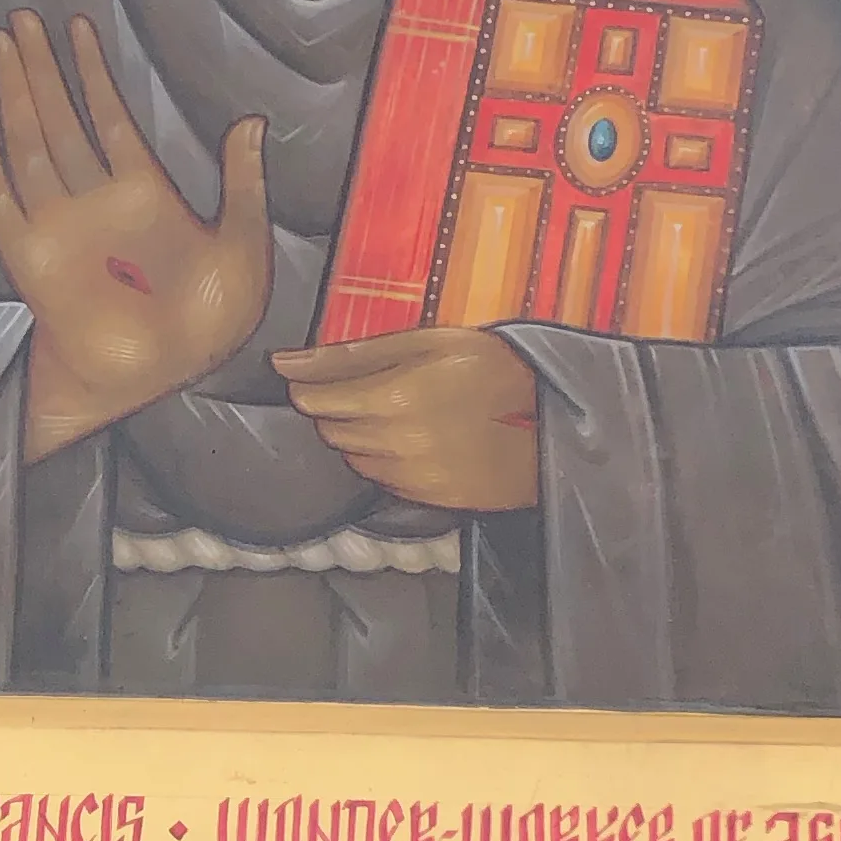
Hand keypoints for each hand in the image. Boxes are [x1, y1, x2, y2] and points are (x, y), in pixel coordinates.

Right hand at [0, 12, 271, 461]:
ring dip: (15, 92)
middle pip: (60, 118)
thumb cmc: (206, 327)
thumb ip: (243, 183)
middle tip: (22, 18)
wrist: (159, 379)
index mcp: (144, 195)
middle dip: (41, 66)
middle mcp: (95, 202)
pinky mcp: (30, 254)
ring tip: (1, 43)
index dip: (92, 71)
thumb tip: (252, 122)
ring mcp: (59, 224)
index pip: (109, 116)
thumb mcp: (243, 247)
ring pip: (29, 141)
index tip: (78, 28)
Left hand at [272, 327, 539, 513]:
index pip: (316, 398)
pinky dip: (383, 458)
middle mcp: (395, 443)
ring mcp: (410, 476)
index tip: (313, 374)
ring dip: (358, 434)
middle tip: (364, 385)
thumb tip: (289, 363)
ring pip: (351, 456)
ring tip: (394, 410)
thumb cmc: (495, 371)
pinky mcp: (425, 498)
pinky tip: (412, 437)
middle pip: (330, 428)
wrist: (551, 423)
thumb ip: (355, 353)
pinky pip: (379, 478)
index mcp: (393, 397)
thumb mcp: (430, 342)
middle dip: (335, 407)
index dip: (310, 384)